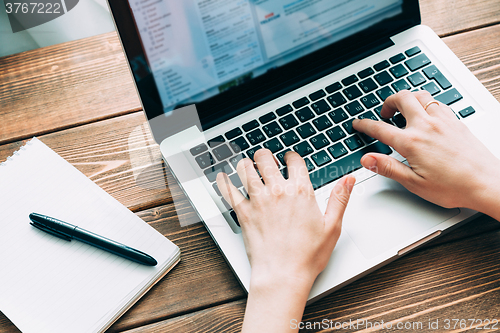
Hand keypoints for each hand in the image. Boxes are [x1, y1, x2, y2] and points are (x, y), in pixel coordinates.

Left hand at [216, 149, 354, 332]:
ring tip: (246, 164)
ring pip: (245, 169)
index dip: (291, 157)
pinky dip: (223, 181)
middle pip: (265, 158)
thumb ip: (340, 199)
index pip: (294, 160)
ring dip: (245, 163)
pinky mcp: (243, 212)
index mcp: (301, 192)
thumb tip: (348, 180)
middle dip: (265, 156)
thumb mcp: (332, 227)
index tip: (289, 160)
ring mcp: (258, 200)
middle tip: (265, 159)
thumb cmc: (307, 256)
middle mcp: (278, 191)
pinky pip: (228, 190)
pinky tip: (221, 176)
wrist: (283, 275)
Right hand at [352, 90, 499, 209]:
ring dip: (408, 99)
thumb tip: (367, 159)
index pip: (380, 128)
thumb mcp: (414, 183)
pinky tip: (427, 115)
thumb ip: (388, 167)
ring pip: (420, 95)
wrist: (487, 183)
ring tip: (403, 110)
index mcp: (412, 142)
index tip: (358, 123)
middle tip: (384, 113)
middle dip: (388, 102)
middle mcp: (427, 126)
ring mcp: (443, 121)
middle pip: (401, 99)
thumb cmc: (454, 187)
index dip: (365, 125)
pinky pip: (438, 103)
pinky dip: (427, 104)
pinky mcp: (456, 122)